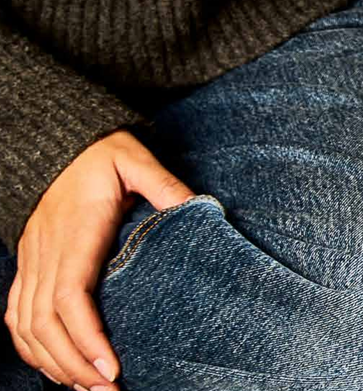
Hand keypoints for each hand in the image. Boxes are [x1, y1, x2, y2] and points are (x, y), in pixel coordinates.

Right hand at [6, 131, 193, 389]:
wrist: (58, 145)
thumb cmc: (100, 155)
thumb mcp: (135, 159)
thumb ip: (163, 184)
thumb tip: (197, 205)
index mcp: (75, 234)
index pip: (70, 295)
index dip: (86, 336)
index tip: (110, 366)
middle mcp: (45, 254)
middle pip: (45, 323)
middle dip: (72, 364)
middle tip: (107, 390)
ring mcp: (31, 262)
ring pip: (26, 326)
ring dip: (52, 362)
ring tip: (86, 389)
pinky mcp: (27, 266)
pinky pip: (16, 315)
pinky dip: (30, 348)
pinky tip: (53, 368)